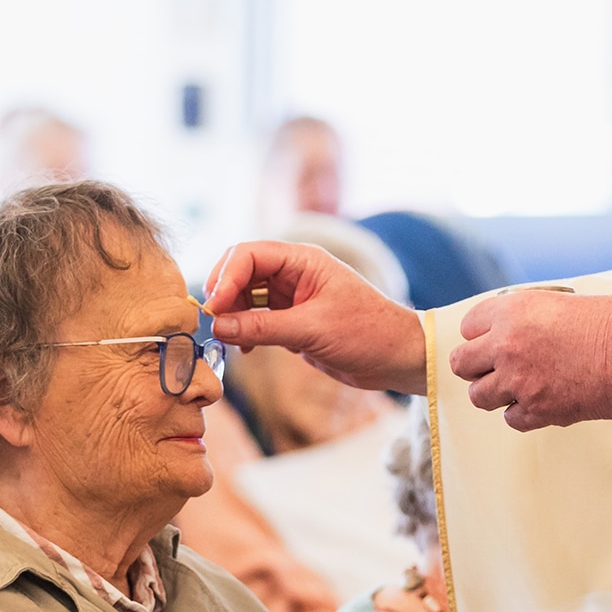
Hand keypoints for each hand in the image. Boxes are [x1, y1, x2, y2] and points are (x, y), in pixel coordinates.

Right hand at [203, 240, 424, 394]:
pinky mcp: (293, 320)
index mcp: (303, 260)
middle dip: (224, 293)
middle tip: (213, 320)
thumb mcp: (312, 330)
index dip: (226, 276)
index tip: (215, 306)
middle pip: (242, 271)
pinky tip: (244, 348)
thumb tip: (218, 326)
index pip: (249, 254)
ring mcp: (292, 296)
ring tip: (226, 337)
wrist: (398, 357)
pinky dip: (245, 330)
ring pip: (246, 296)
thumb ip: (262, 327)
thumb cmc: (367, 333)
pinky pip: (257, 318)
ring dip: (232, 314)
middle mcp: (295, 272)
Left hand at [449, 291, 611, 430]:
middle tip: (495, 367)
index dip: (481, 334)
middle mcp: (508, 345)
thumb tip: (523, 327)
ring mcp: (520, 380)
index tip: (493, 339)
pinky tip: (538, 402)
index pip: (469, 326)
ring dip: (494, 392)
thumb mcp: (564, 302)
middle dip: (476, 366)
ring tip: (516, 387)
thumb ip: (533, 315)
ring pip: (479, 396)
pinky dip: (521, 413)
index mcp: (514, 310)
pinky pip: (511, 418)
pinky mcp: (538, 410)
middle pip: (462, 363)